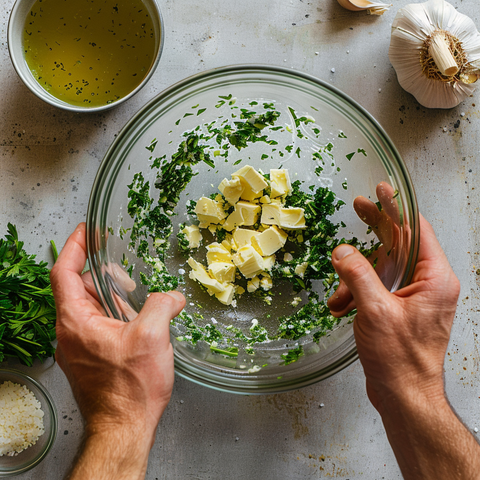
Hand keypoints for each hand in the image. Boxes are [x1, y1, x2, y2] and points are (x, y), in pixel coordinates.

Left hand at [50, 223, 184, 478]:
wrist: (124, 428)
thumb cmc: (130, 388)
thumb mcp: (152, 336)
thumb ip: (163, 304)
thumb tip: (174, 296)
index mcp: (75, 321)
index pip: (64, 272)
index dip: (74, 246)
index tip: (86, 230)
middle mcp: (71, 331)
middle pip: (80, 287)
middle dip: (104, 275)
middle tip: (126, 274)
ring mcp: (80, 345)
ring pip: (92, 306)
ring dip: (113, 297)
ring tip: (137, 302)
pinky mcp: (91, 356)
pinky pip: (99, 324)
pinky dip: (117, 315)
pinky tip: (139, 322)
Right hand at [328, 212, 458, 411]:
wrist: (404, 395)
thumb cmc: (400, 359)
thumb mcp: (375, 311)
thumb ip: (357, 274)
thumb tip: (342, 251)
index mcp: (434, 278)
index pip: (417, 230)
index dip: (397, 208)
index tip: (383, 190)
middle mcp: (428, 284)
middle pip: (399, 243)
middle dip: (374, 231)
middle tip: (359, 209)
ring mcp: (415, 297)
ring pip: (382, 268)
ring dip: (355, 278)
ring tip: (340, 299)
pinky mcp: (401, 308)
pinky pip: (377, 288)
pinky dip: (357, 294)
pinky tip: (342, 308)